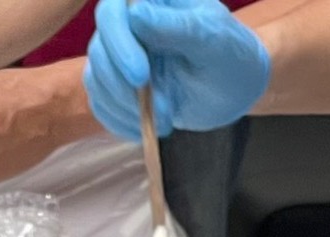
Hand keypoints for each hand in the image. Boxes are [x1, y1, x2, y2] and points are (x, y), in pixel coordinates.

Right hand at [83, 0, 271, 140]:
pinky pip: (101, 103)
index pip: (113, 12)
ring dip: (125, 107)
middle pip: (99, 49)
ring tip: (166, 121)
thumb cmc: (230, 55)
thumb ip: (178, 26)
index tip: (141, 76)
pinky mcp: (117, 86)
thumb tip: (137, 14)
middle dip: (123, 85)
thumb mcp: (213, 38)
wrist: (233, 89)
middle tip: (162, 110)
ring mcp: (119, 57)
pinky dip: (119, 121)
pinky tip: (144, 131)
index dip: (119, 43)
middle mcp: (127, 26)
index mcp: (149, 2)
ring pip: (96, 79)